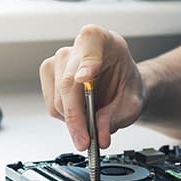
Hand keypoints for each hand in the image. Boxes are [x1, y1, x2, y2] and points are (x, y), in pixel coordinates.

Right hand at [39, 25, 144, 150]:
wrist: (120, 85)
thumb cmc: (126, 85)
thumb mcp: (132, 102)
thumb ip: (117, 117)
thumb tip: (99, 135)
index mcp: (101, 40)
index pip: (90, 47)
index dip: (86, 63)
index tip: (84, 78)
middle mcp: (76, 47)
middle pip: (68, 84)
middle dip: (77, 117)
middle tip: (86, 141)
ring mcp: (58, 60)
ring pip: (58, 100)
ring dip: (74, 120)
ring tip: (92, 123)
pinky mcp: (48, 75)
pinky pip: (52, 106)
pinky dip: (67, 118)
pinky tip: (82, 113)